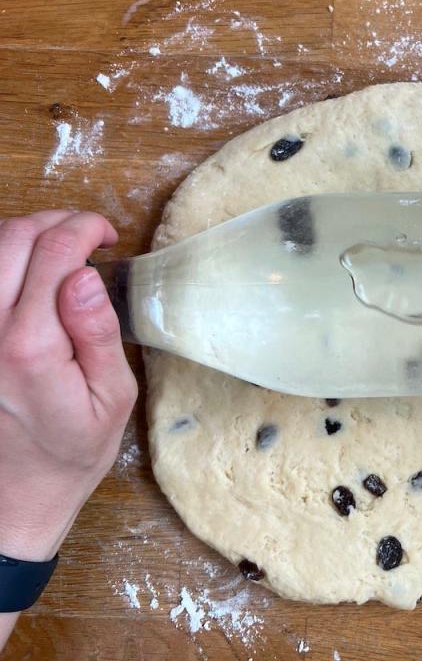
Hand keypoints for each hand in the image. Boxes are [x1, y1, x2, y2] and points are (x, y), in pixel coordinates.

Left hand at [0, 211, 137, 562]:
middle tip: (89, 236)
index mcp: (30, 347)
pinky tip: (27, 274)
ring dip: (26, 235)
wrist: (12, 496)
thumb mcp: (113, 398)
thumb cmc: (71, 451)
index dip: (86, 228)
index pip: (53, 252)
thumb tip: (86, 275)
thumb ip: (98, 333)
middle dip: (56, 222)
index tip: (108, 236)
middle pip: (12, 238)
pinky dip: (4, 261)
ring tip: (61, 250)